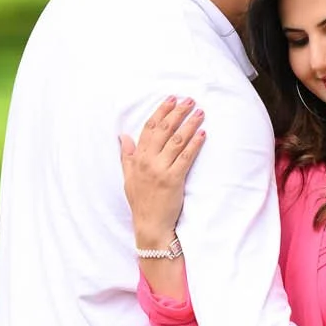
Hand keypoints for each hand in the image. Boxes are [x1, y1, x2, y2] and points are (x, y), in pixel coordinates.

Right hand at [120, 96, 205, 245]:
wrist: (150, 225)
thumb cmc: (141, 202)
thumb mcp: (128, 178)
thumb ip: (127, 156)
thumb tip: (123, 136)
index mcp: (137, 158)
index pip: (149, 128)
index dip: (161, 111)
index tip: (171, 99)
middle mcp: (147, 161)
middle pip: (164, 130)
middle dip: (177, 112)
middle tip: (190, 101)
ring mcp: (160, 170)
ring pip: (176, 140)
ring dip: (189, 124)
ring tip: (199, 113)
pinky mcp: (173, 179)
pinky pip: (186, 157)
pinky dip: (195, 144)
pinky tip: (202, 134)